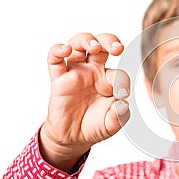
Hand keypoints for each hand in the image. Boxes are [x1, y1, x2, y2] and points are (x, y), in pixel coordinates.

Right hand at [40, 33, 129, 170]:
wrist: (73, 137)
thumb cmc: (94, 126)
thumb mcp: (111, 125)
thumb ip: (119, 116)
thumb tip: (123, 105)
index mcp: (109, 80)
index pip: (119, 73)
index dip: (122, 81)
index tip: (122, 93)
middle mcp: (94, 71)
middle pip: (101, 45)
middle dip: (110, 40)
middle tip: (117, 48)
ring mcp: (76, 72)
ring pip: (79, 45)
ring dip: (87, 40)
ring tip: (94, 46)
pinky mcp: (59, 78)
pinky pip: (55, 59)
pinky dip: (58, 50)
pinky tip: (65, 50)